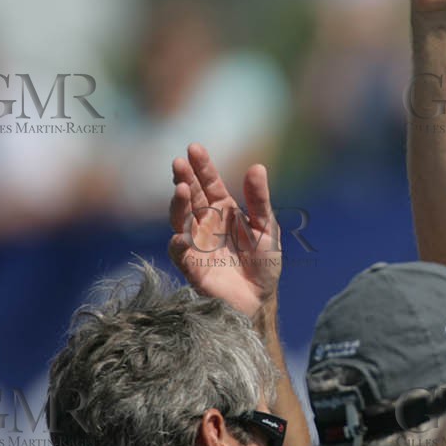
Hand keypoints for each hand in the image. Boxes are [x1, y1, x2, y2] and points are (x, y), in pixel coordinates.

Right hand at [167, 143, 280, 318]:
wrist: (261, 297)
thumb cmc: (263, 262)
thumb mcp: (266, 227)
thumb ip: (259, 200)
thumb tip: (257, 166)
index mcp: (223, 211)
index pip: (209, 183)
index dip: (202, 167)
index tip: (194, 148)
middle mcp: (205, 224)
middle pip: (191, 197)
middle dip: (185, 179)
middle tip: (180, 162)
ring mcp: (196, 244)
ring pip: (180, 220)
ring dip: (179, 205)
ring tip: (182, 189)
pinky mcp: (193, 268)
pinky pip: (181, 255)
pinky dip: (179, 244)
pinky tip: (180, 235)